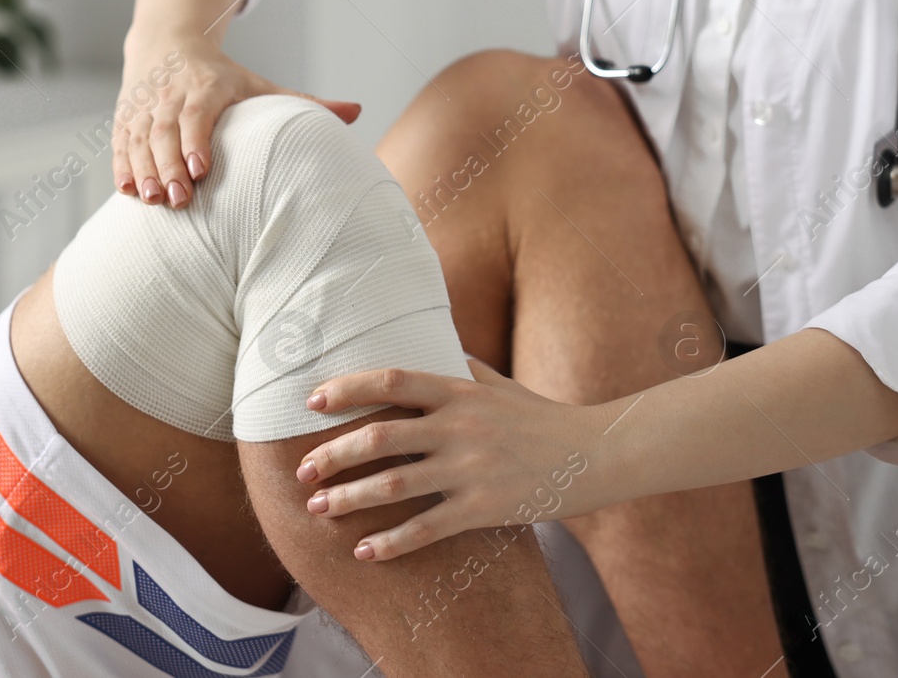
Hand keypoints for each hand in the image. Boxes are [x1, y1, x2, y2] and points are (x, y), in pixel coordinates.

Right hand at [112, 36, 359, 206]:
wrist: (167, 45)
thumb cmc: (222, 77)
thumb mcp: (260, 85)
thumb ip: (305, 103)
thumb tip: (358, 111)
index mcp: (206, 86)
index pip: (197, 113)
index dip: (195, 140)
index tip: (201, 170)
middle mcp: (171, 94)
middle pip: (165, 131)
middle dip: (168, 166)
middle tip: (178, 200)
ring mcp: (144, 106)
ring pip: (140, 139)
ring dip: (143, 170)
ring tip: (153, 201)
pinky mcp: (126, 117)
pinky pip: (120, 143)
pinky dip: (122, 166)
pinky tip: (128, 191)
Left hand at [295, 361, 619, 559]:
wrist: (596, 454)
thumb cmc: (544, 418)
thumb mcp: (502, 385)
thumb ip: (464, 368)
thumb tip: (434, 345)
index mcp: (460, 391)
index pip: (392, 380)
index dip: (347, 388)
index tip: (312, 401)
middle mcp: (460, 426)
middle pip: (381, 435)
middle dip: (333, 454)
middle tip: (301, 470)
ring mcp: (472, 468)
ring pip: (394, 485)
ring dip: (348, 498)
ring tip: (317, 508)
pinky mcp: (485, 507)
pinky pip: (427, 528)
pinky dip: (391, 543)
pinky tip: (364, 552)